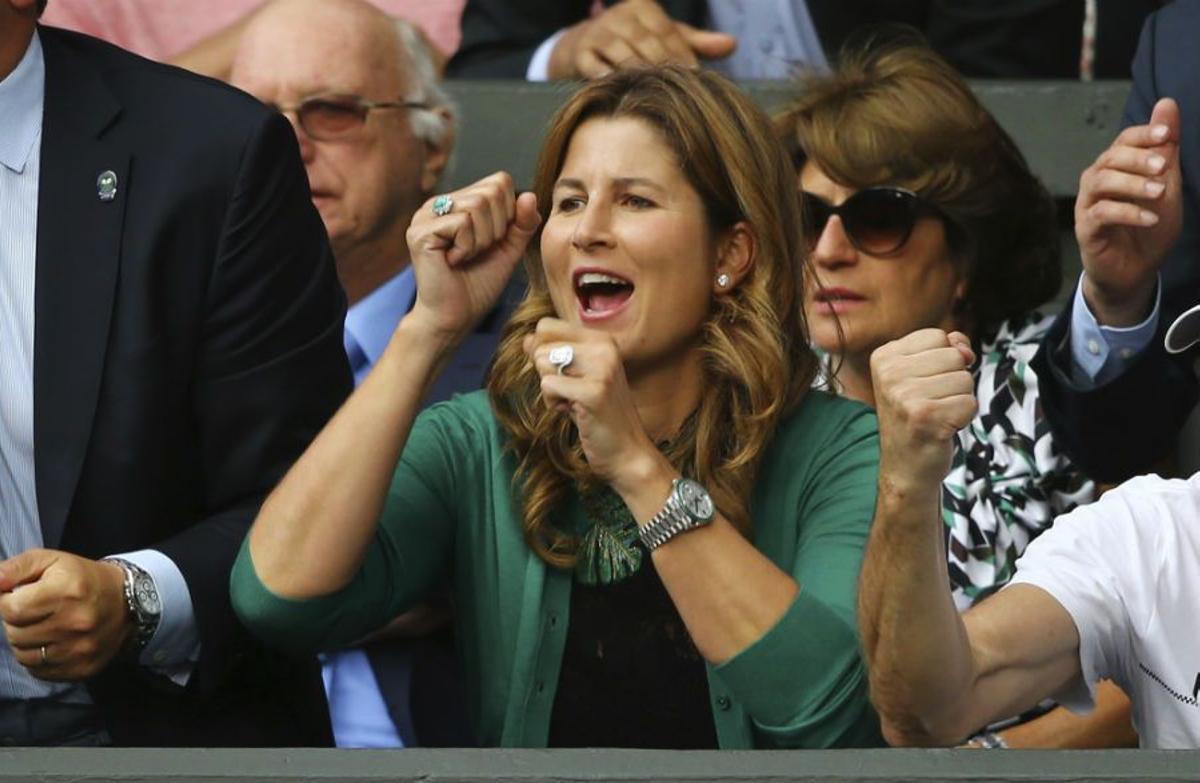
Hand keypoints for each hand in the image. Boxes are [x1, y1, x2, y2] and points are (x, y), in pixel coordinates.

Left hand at [0, 549, 131, 680]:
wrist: (128, 603)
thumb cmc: (82, 578)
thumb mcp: (51, 561)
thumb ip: (15, 569)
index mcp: (67, 592)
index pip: (11, 609)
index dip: (5, 603)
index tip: (16, 597)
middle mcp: (75, 623)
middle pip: (15, 634)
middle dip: (16, 622)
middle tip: (33, 611)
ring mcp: (79, 649)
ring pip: (23, 656)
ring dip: (25, 642)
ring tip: (40, 627)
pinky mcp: (82, 668)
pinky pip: (39, 671)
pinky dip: (37, 659)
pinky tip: (50, 643)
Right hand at [406, 172, 539, 342]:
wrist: (454, 318)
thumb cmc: (478, 286)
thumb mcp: (508, 249)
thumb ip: (522, 223)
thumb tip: (530, 195)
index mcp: (458, 202)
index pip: (499, 181)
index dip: (509, 213)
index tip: (493, 241)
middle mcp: (439, 203)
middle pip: (491, 191)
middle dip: (496, 228)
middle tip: (478, 252)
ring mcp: (425, 215)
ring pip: (478, 205)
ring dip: (482, 240)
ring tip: (466, 257)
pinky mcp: (420, 231)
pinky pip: (463, 223)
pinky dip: (468, 248)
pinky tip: (454, 261)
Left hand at [524, 318, 663, 490]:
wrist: (628, 453)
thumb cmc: (600, 416)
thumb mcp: (576, 378)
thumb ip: (553, 355)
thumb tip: (526, 339)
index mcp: (603, 340)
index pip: (547, 326)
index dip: (542, 352)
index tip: (565, 375)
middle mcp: (605, 347)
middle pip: (540, 346)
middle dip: (548, 375)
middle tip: (574, 394)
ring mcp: (602, 368)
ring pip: (542, 364)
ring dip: (551, 391)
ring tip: (576, 403)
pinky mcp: (594, 391)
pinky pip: (547, 386)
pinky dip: (554, 404)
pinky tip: (576, 413)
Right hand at [548, 0, 735, 79]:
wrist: (585, 45)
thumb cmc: (636, 43)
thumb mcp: (665, 38)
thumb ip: (697, 42)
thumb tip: (732, 44)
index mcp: (642, 7)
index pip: (666, 31)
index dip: (681, 53)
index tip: (695, 76)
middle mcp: (619, 16)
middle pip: (645, 42)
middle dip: (662, 65)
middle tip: (676, 88)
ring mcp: (597, 34)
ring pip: (621, 53)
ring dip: (637, 73)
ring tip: (652, 92)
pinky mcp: (580, 54)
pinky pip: (594, 66)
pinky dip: (606, 78)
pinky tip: (620, 91)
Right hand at [871, 329, 976, 493]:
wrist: (904, 467)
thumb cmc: (916, 416)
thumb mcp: (920, 373)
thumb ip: (944, 348)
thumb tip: (964, 349)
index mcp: (883, 357)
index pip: (937, 336)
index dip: (943, 359)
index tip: (924, 383)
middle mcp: (889, 374)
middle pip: (954, 355)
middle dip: (953, 380)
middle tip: (931, 402)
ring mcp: (905, 396)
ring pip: (965, 379)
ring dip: (959, 400)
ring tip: (936, 415)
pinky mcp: (926, 417)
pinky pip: (970, 403)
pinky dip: (964, 418)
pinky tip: (943, 428)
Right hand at [1075, 97, 1182, 326]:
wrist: (1136, 269)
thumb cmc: (1148, 226)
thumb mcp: (1167, 184)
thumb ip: (1166, 148)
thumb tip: (1167, 102)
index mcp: (1116, 168)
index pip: (1123, 140)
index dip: (1142, 134)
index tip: (1167, 134)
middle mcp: (1097, 181)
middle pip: (1109, 158)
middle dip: (1138, 158)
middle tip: (1163, 166)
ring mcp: (1088, 205)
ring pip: (1100, 182)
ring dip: (1132, 184)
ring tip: (1158, 193)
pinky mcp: (1086, 229)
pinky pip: (1101, 213)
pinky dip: (1127, 213)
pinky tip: (1148, 218)